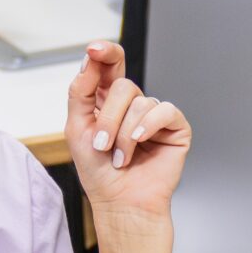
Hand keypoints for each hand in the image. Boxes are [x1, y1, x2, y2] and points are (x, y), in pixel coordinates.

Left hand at [66, 42, 189, 224]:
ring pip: (141, 102)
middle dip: (108, 116)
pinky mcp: (174, 127)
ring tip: (121, 158)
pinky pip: (164, 110)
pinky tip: (140, 143)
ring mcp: (154, 116)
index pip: (109, 65)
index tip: (94, 49)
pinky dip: (148, 126)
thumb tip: (90, 59)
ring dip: (124, 134)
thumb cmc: (99, 173)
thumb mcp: (77, 128)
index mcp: (107, 101)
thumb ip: (80, 91)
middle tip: (102, 144)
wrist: (121, 203)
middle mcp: (132, 105)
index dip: (105, 53)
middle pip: (123, 85)